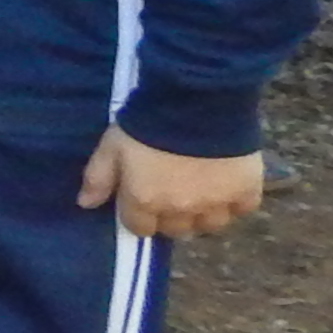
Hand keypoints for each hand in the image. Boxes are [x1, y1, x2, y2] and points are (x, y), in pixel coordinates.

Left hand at [80, 127, 263, 237]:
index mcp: (145, 202)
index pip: (140, 229)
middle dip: (172, 218)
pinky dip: (236, 204)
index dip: (140, 217)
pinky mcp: (246, 190)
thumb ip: (97, 178)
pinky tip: (229, 188)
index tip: (143, 202)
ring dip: (204, 216)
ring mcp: (216, 203)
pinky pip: (243, 210)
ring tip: (202, 196)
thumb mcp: (110, 147)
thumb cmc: (147, 124)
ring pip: (210, 226)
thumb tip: (86, 204)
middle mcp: (181, 210)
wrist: (198, 102)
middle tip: (173, 197)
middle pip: (176, 230)